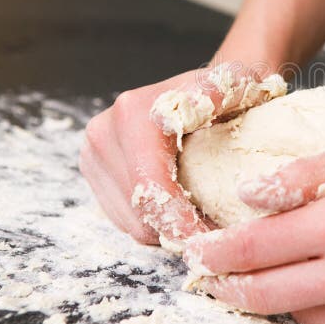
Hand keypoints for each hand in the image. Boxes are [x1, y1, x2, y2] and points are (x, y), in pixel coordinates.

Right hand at [80, 64, 283, 244]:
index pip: (150, 187)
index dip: (180, 219)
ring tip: (197, 219)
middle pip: (136, 211)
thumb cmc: (222, 92)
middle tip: (210, 231)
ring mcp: (94, 153)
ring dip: (163, 227)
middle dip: (175, 228)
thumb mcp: (231, 87)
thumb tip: (193, 107)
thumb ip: (216, 95)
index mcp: (132, 115)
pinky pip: (121, 217)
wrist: (200, 88)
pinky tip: (177, 209)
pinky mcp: (93, 170)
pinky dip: (151, 221)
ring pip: (127, 220)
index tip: (208, 236)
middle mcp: (104, 133)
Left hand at [184, 140, 324, 323]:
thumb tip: (251, 194)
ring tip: (270, 279)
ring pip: (299, 320)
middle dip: (228, 288)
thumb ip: (304, 172)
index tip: (197, 255)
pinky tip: (316, 295)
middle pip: (267, 294)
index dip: (217, 254)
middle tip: (209, 279)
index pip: (257, 247)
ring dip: (275, 303)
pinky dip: (317, 318)